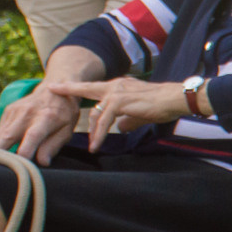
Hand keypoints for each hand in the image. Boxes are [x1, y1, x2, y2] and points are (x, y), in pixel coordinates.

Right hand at [0, 81, 83, 163]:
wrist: (54, 89)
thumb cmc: (64, 114)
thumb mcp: (66, 131)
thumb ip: (53, 146)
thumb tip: (42, 163)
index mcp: (46, 118)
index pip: (32, 136)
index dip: (25, 152)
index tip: (22, 166)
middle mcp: (27, 113)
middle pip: (7, 136)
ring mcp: (15, 111)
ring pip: (0, 136)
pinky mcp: (7, 111)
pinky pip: (0, 131)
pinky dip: (0, 143)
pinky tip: (5, 151)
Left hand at [45, 76, 197, 150]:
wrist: (175, 98)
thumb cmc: (162, 104)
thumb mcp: (140, 113)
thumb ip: (128, 119)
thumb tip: (120, 127)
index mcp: (119, 86)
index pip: (93, 87)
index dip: (75, 87)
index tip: (58, 86)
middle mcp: (115, 86)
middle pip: (88, 93)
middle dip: (72, 96)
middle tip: (56, 94)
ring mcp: (117, 92)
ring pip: (96, 112)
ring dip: (93, 131)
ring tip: (93, 146)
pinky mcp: (120, 101)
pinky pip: (104, 120)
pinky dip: (99, 133)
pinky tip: (97, 143)